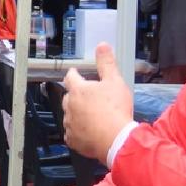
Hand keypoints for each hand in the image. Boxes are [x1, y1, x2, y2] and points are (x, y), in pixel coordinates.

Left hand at [62, 43, 134, 162]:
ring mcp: (69, 123)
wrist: (116, 139)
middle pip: (69, 96)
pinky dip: (79, 131)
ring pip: (70, 115)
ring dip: (78, 113)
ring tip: (93, 115)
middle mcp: (69, 106)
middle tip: (90, 97)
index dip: (74, 74)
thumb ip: (106, 63)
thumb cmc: (115, 110)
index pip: (70, 77)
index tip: (75, 73)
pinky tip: (89, 131)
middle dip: (77, 95)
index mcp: (78, 90)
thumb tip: (102, 46)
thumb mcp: (114, 81)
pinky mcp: (72, 139)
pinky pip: (73, 133)